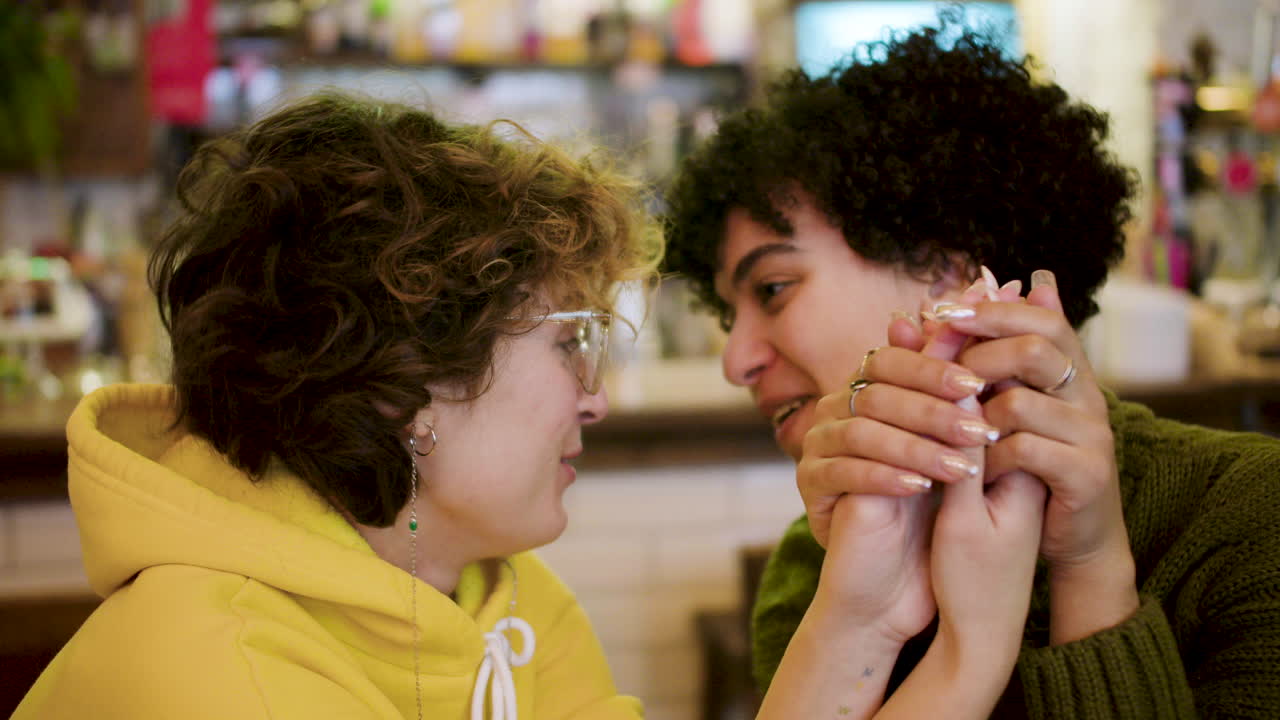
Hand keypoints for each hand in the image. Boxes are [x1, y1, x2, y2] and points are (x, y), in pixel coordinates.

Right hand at [798, 279, 1007, 646]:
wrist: (902, 583)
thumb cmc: (939, 509)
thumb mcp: (958, 449)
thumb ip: (958, 394)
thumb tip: (973, 330)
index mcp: (870, 390)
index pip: (892, 359)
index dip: (932, 367)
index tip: (980, 383)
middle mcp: (839, 410)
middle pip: (876, 391)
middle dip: (931, 409)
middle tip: (977, 429)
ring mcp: (819, 446)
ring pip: (862, 430)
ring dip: (915, 446)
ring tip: (961, 468)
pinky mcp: (811, 485)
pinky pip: (843, 471)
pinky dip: (885, 476)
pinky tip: (921, 489)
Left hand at [923, 270, 1138, 641]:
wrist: (1073, 540)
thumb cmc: (1028, 469)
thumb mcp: (1004, 410)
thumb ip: (983, 360)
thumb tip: (942, 299)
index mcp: (1072, 374)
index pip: (1043, 319)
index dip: (994, 311)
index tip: (942, 311)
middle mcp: (1088, 397)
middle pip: (1035, 349)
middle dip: (976, 357)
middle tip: (940, 375)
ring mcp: (1092, 435)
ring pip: (1019, 403)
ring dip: (972, 417)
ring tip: (950, 431)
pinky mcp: (1087, 474)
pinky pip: (1024, 451)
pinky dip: (986, 459)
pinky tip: (968, 470)